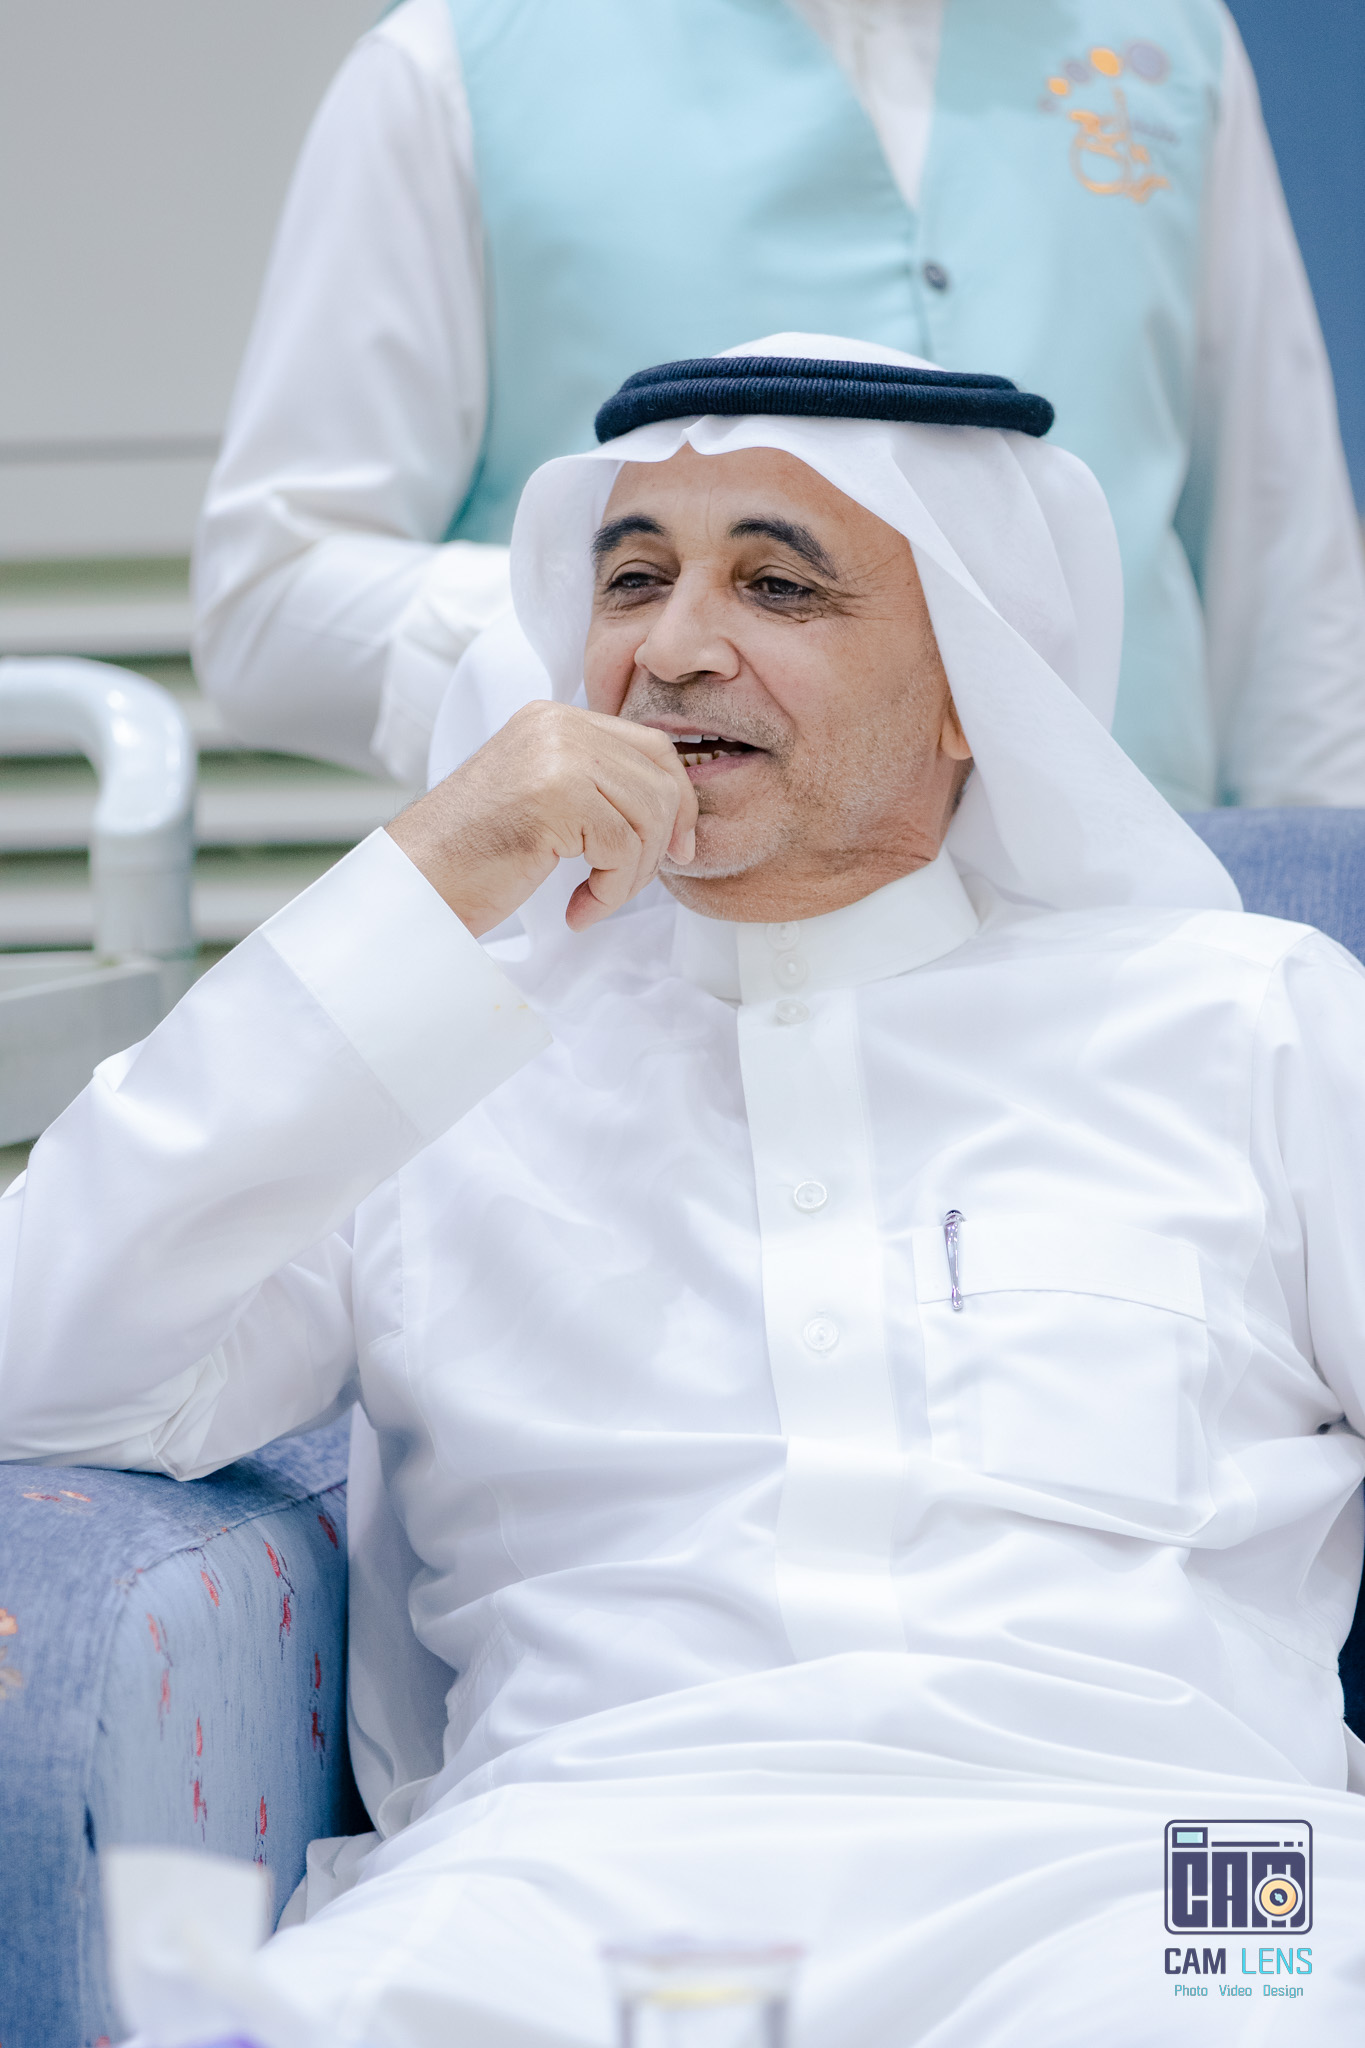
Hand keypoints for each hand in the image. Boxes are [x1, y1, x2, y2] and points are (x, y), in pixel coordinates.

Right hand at [386, 701, 697, 935]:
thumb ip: (597, 786)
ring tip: (594, 899)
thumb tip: (678, 811)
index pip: (652, 747)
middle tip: (626, 885)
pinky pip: (622, 851)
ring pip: (648, 818)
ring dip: (632, 876)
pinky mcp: (554, 796)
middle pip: (661, 781)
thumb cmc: (473, 857)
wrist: (414, 885)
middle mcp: (556, 725)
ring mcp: (554, 756)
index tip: (677, 850)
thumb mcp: (543, 799)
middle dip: (660, 844)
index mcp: (554, 718)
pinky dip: (609, 893)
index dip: (677, 802)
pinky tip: (577, 910)